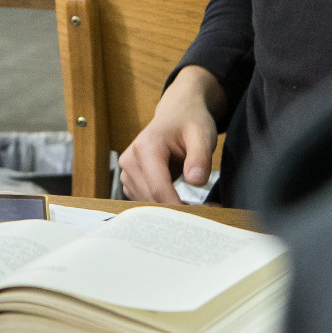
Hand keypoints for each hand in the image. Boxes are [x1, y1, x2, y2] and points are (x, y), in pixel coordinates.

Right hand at [119, 65, 224, 204]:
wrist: (178, 114)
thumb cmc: (190, 122)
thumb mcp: (202, 134)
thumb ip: (199, 157)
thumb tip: (195, 180)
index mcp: (146, 147)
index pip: (158, 189)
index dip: (177, 208)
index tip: (198, 219)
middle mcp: (130, 160)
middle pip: (151, 199)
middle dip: (176, 211)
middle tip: (204, 215)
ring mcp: (127, 171)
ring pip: (147, 204)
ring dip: (169, 211)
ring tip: (195, 208)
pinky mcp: (130, 180)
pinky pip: (145, 201)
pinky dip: (162, 206)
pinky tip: (179, 203)